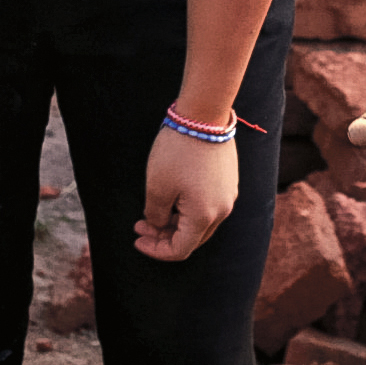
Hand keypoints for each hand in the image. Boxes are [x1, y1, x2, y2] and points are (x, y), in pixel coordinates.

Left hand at [134, 127, 240, 262]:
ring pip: (200, 222)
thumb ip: (156, 214)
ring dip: (175, 221)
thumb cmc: (178, 151)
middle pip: (192, 238)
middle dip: (164, 236)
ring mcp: (228, 194)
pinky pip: (208, 205)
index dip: (156, 250)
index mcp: (205, 216)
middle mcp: (222, 210)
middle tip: (140, 224)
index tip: (137, 239)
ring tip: (153, 209)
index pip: (180, 249)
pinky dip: (188, 208)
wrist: (204, 114)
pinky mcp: (228, 180)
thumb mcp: (157, 186)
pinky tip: (172, 195)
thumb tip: (159, 224)